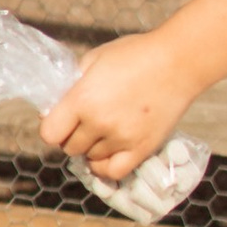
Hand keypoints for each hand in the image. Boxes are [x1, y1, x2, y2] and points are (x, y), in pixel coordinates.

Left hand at [40, 29, 194, 182]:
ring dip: (91, 147)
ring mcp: (121, 138)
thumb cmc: (135, 54)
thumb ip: (72, 83)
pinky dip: (105, 166)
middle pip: (70, 147)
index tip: (60, 120)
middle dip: (72, 136)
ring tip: (102, 130)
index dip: (52, 128)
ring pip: (91, 158)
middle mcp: (99, 123)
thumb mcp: (94, 59)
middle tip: (83, 123)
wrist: (177, 62)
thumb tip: (53, 107)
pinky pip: (113, 171)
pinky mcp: (142, 149)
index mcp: (83, 99)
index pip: (49, 134)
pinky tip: (106, 153)